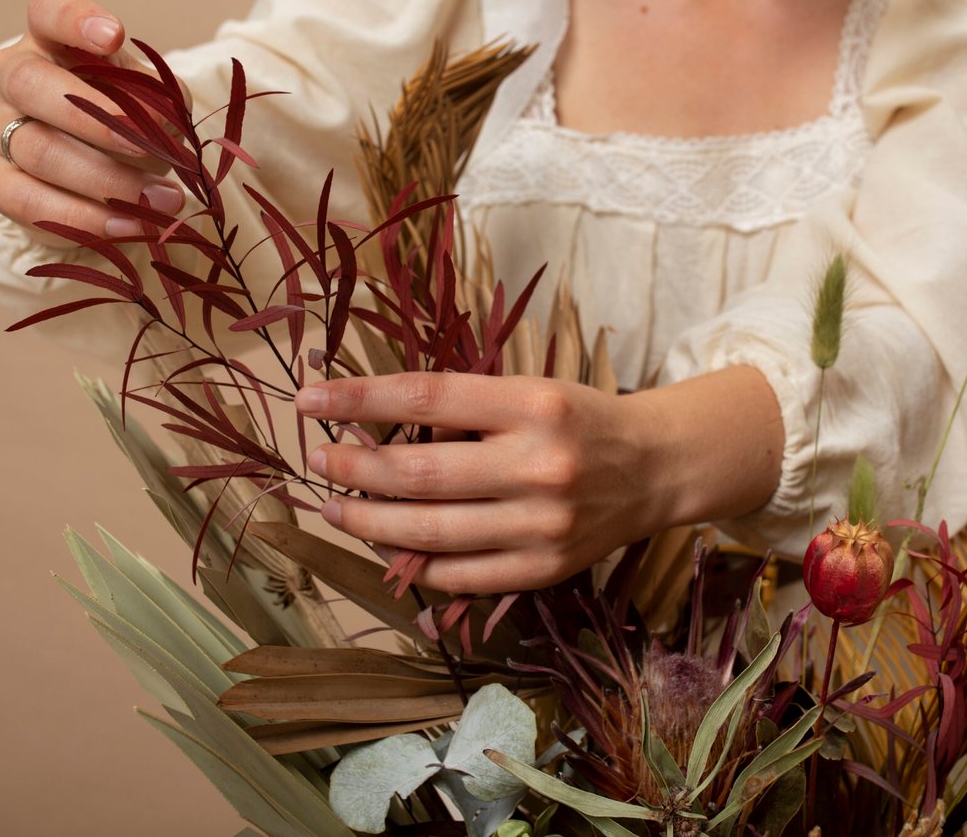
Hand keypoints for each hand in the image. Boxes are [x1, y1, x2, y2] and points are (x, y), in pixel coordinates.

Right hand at [0, 0, 187, 246]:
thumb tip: (168, 124)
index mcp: (48, 39)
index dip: (76, 20)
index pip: (50, 12)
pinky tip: (131, 226)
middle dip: (98, 119)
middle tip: (151, 146)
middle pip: (33, 85)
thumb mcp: (144, 95)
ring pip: (37, 150)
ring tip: (164, 200)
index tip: (113, 35)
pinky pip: (29, 202)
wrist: (78, 164)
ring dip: (108, 180)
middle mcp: (9, 75)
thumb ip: (158, 98)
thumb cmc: (118, 114)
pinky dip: (86, 218)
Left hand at [295, 367, 785, 593]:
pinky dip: (415, 561)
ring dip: (369, 520)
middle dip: (354, 467)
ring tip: (336, 506)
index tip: (310, 400)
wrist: (656, 469)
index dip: (360, 398)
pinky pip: (459, 575)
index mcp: (533, 404)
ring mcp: (542, 525)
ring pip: (430, 531)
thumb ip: (462, 410)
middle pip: (419, 472)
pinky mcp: (544, 570)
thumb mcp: (529, 391)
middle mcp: (539, 465)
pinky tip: (389, 545)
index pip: (427, 398)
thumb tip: (372, 428)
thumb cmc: (580, 420)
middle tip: (320, 459)